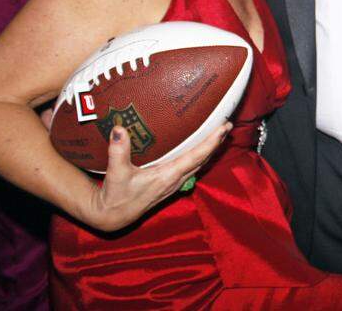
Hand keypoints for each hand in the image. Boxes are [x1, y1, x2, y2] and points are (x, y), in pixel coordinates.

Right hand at [82, 121, 228, 231]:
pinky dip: (201, 157)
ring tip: (220, 134)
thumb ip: (118, 150)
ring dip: (210, 150)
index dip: (212, 141)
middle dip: (217, 142)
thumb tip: (119, 129)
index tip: (224, 128)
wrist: (113, 216)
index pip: (196, 156)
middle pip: (203, 159)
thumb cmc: (116, 196)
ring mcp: (174, 184)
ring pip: (199, 164)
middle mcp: (175, 179)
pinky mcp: (170, 185)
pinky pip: (192, 168)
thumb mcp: (116, 172)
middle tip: (228, 125)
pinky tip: (202, 151)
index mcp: (168, 175)